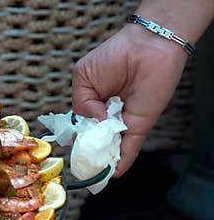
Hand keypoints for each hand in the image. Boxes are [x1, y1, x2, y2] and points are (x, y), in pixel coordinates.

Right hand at [72, 24, 187, 176]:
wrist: (147, 46)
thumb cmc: (114, 55)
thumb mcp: (83, 78)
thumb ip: (83, 104)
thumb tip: (94, 124)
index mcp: (92, 104)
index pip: (81, 128)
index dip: (76, 139)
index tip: (72, 149)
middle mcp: (107, 116)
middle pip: (94, 141)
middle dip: (88, 153)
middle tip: (82, 165)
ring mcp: (123, 122)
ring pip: (110, 146)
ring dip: (102, 160)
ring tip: (93, 173)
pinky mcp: (140, 123)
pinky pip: (130, 146)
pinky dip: (123, 160)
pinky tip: (113, 173)